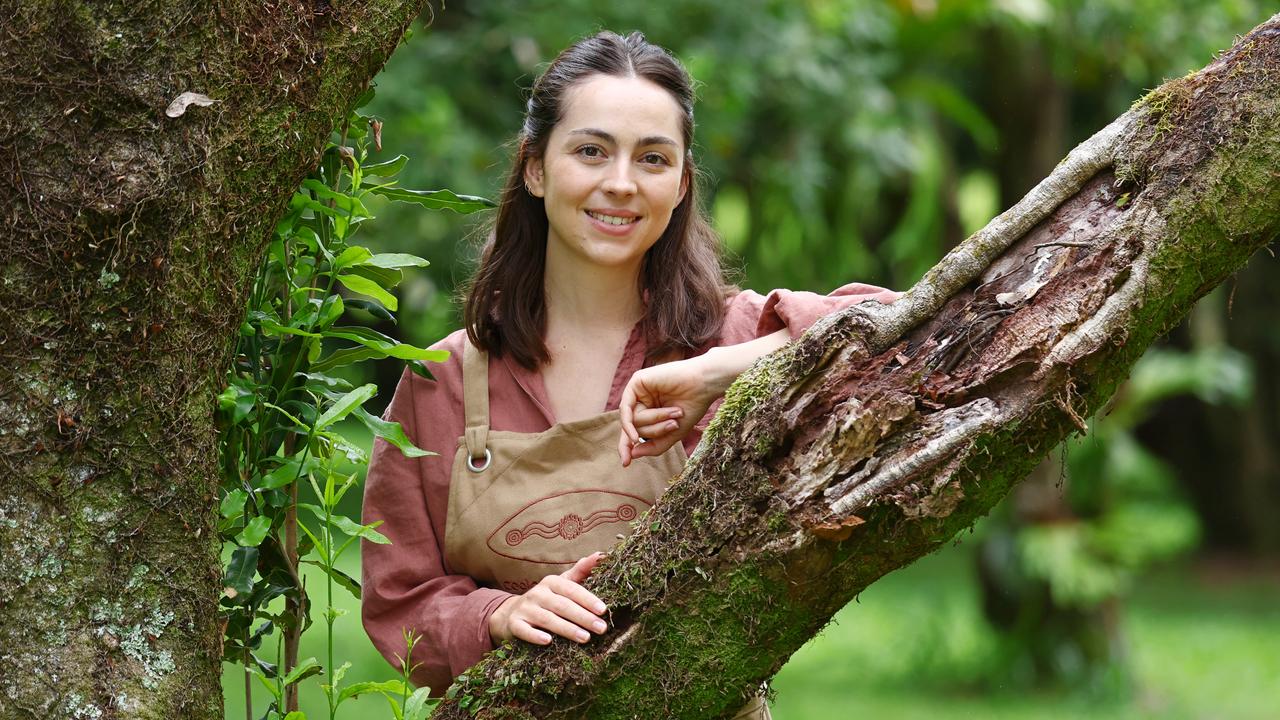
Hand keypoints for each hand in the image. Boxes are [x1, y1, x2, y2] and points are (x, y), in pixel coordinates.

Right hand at [487, 553, 608, 644]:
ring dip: (567, 629)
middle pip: (562, 605)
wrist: (511, 613)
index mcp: (551, 582)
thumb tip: (602, 555)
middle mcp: (537, 593)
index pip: (572, 590)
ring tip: (585, 638)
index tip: (603, 610)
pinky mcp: (514, 624)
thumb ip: (581, 571)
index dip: (588, 599)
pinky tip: (548, 641)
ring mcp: (525, 609)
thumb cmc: (547, 599)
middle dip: (583, 617)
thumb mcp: (563, 583)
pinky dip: (535, 636)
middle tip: (601, 628)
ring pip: (547, 619)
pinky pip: (524, 630)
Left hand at [617, 355, 719, 466]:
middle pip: (635, 427)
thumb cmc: (693, 406)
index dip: (627, 448)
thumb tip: (632, 455)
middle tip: (674, 425)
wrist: (704, 385)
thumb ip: (654, 446)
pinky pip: (625, 408)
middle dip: (654, 431)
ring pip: (632, 420)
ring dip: (655, 422)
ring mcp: (639, 391)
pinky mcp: (637, 382)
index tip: (626, 464)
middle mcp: (642, 401)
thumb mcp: (673, 434)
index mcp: (650, 412)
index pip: (633, 431)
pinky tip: (635, 436)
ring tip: (676, 412)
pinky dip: (629, 424)